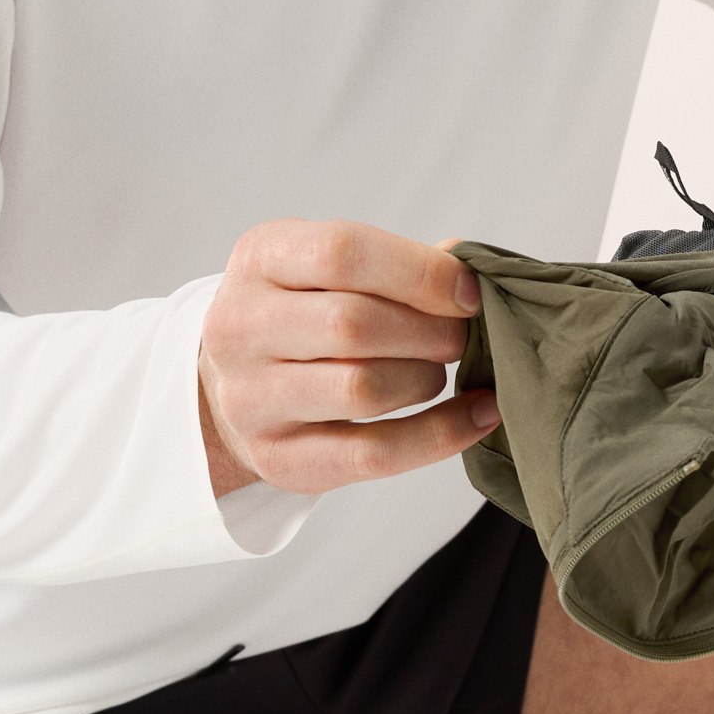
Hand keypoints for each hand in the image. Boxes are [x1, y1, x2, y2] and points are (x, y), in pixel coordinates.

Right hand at [198, 218, 499, 497]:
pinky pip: (374, 454)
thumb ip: (397, 263)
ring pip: (362, 389)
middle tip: (459, 335)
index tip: (468, 292)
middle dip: (429, 330)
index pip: (342, 253)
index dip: (420, 272)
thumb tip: (470, 270)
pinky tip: (475, 416)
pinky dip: (440, 435)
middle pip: (352, 324)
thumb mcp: (327, 265)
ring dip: (425, 378)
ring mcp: (251, 400)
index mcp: (261, 259)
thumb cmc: (304, 311)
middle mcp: (241, 327)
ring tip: (437, 371)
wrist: (238, 382)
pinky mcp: (278, 460)